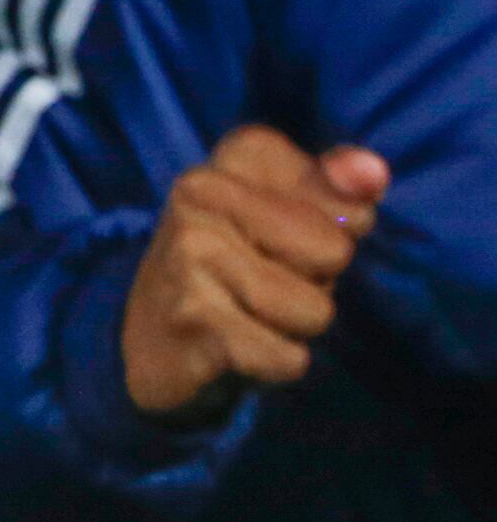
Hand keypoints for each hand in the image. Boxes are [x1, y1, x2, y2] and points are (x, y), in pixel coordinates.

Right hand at [123, 124, 388, 421]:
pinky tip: (236, 348)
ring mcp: (191, 254)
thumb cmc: (239, 266)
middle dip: (317, 281)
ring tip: (249, 314)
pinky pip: (289, 356)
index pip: (350, 203)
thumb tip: (373, 171)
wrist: (149, 339)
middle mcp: (202, 192)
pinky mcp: (193, 317)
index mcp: (238, 157)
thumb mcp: (291, 213)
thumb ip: (338, 187)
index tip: (286, 238)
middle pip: (334, 252)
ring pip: (315, 310)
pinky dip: (275, 364)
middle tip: (262, 280)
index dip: (338, 233)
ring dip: (294, 327)